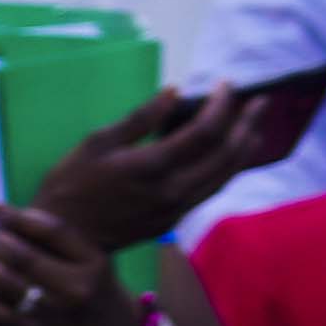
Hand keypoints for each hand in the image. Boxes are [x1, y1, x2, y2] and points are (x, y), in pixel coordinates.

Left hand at [0, 200, 138, 325]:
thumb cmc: (91, 288)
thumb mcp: (89, 261)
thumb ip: (55, 236)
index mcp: (93, 263)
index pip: (52, 230)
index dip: (18, 216)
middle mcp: (78, 287)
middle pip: (25, 256)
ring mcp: (58, 313)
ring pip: (10, 284)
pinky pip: (3, 314)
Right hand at [30, 84, 273, 252]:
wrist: (65, 240)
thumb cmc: (69, 185)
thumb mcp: (95, 143)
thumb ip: (140, 118)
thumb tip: (175, 92)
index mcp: (151, 166)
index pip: (205, 131)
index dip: (222, 105)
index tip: (226, 85)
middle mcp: (172, 189)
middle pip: (227, 153)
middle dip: (248, 123)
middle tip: (260, 101)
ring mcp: (177, 207)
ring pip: (226, 174)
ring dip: (245, 147)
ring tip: (255, 126)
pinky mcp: (175, 218)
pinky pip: (212, 189)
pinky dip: (228, 168)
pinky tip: (231, 155)